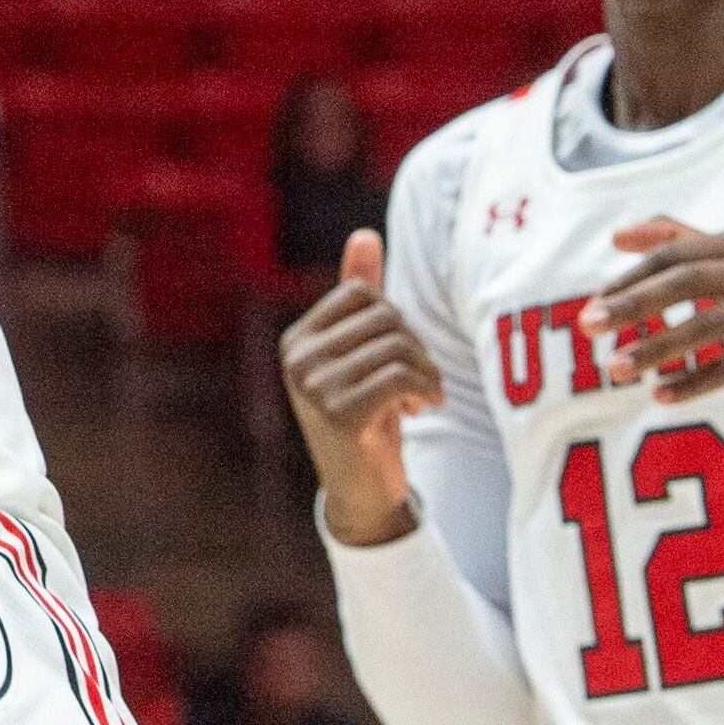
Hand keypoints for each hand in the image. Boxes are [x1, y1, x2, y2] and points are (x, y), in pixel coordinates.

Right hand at [279, 230, 443, 546]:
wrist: (363, 491)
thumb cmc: (367, 413)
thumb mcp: (361, 353)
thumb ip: (361, 295)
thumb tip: (366, 233)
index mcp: (297, 339)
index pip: (361, 293)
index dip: (394, 318)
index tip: (400, 355)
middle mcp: (296, 359)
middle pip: (384, 318)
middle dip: (416, 347)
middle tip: (420, 382)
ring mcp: (315, 387)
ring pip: (398, 346)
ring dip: (426, 373)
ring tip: (423, 397)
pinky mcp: (342, 413)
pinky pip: (402, 376)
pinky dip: (426, 390)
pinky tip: (421, 409)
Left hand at [579, 216, 723, 403]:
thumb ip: (678, 238)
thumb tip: (616, 235)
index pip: (672, 254)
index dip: (630, 277)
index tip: (593, 303)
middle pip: (684, 282)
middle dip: (632, 304)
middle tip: (587, 326)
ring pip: (707, 327)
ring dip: (656, 348)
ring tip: (615, 369)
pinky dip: (697, 382)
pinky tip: (662, 395)